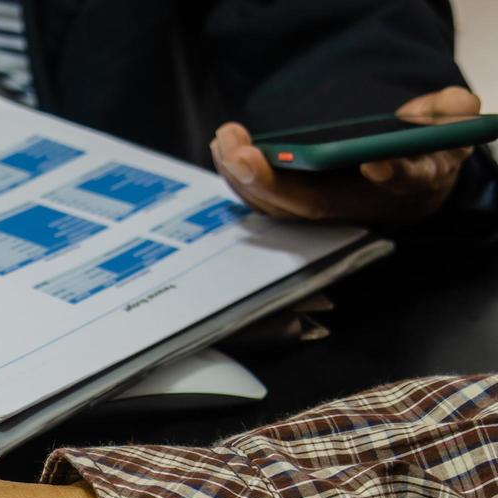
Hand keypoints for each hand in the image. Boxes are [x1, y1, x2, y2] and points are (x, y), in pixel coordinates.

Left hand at [210, 87, 478, 224]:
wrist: (408, 180)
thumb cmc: (425, 151)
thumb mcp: (450, 130)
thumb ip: (451, 116)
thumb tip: (454, 107)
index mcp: (409, 184)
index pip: (400, 183)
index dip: (390, 175)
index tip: (375, 161)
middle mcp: (362, 205)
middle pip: (315, 204)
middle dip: (273, 181)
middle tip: (240, 152)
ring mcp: (329, 209)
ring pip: (282, 206)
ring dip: (245, 177)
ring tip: (225, 141)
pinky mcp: (303, 204)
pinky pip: (266, 200)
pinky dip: (240, 176)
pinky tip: (224, 148)